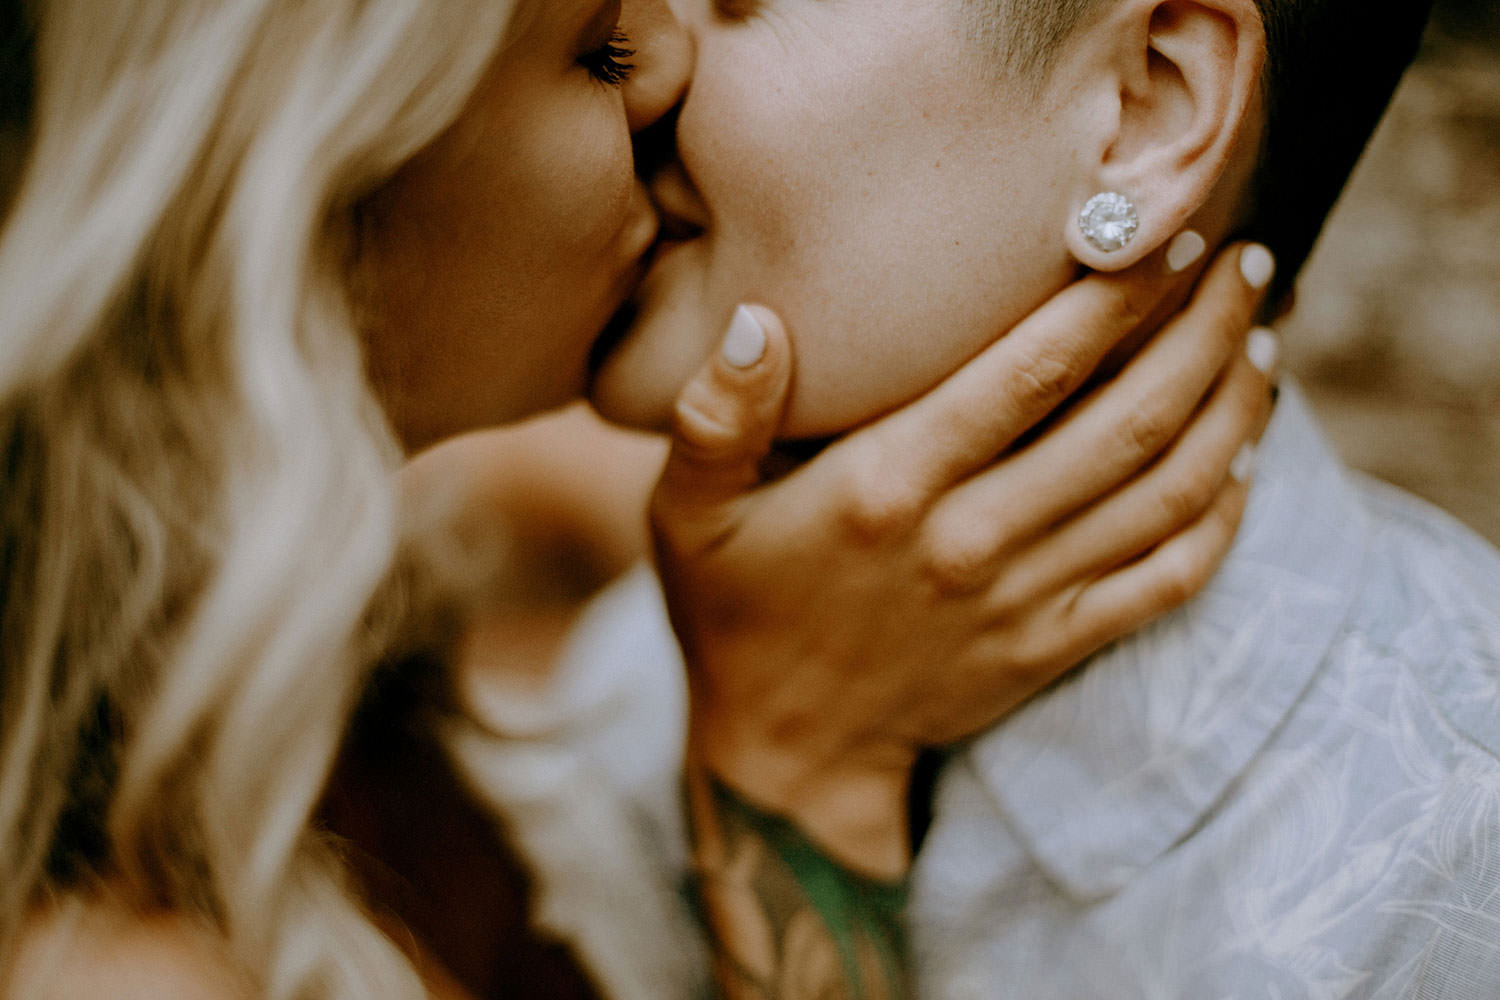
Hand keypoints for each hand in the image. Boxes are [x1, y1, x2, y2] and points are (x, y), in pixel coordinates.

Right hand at [653, 238, 1277, 875]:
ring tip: (1261, 344)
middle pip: (1126, 422)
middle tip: (1246, 265)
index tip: (1161, 235)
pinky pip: (1167, 580)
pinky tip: (1245, 463)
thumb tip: (757, 318)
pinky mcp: (1054, 647)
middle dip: (1201, 332)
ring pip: (1165, 495)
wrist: (789, 750)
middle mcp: (970, 539)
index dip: (1110, 299)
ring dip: (1231, 413)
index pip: (1028, 374)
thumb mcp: (689, 509)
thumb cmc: (737, 610)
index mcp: (888, 486)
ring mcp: (1023, 599)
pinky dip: (1221, 519)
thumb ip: (715, 413)